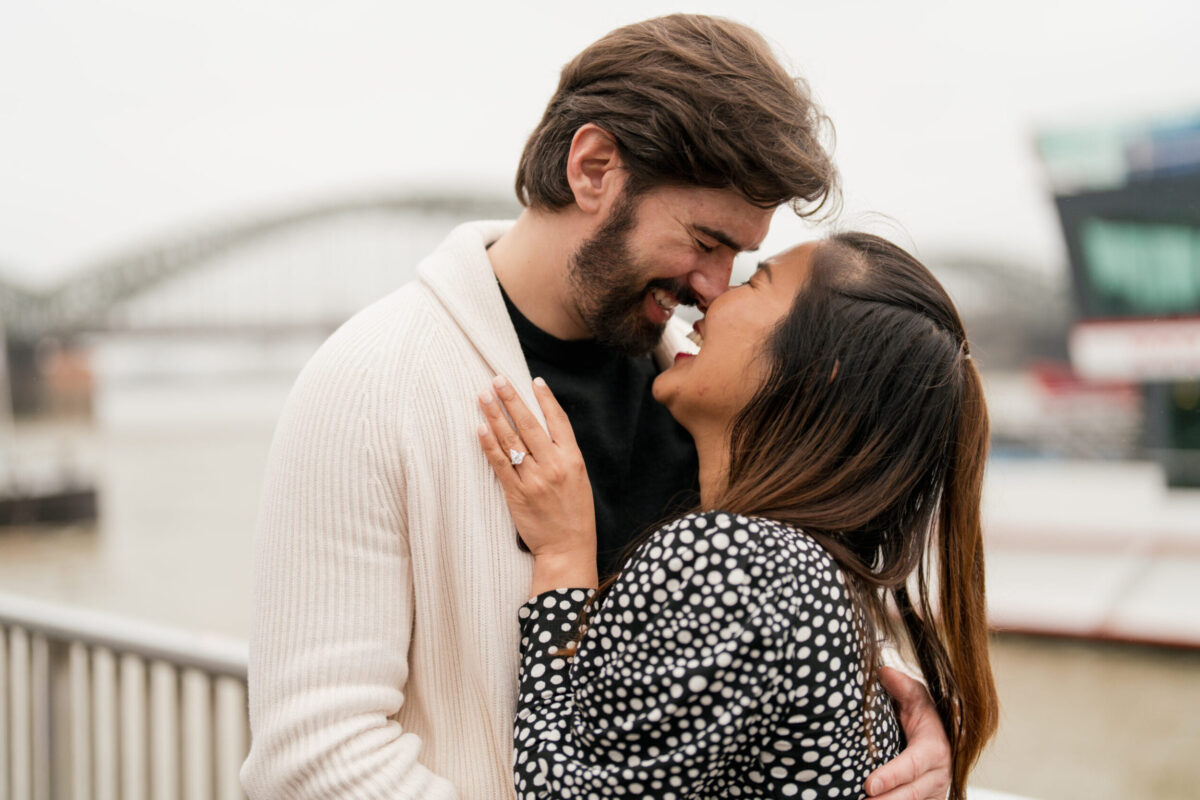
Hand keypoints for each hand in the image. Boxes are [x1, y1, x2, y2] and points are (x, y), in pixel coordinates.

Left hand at [477, 376, 597, 592]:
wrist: (568, 549)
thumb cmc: (575, 514)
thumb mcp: (579, 479)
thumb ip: (564, 455)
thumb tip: (545, 430)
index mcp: (573, 459)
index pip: (558, 421)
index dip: (545, 399)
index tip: (533, 381)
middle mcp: (554, 466)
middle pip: (530, 425)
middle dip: (512, 399)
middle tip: (498, 379)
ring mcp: (534, 479)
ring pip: (512, 441)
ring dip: (495, 416)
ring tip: (483, 396)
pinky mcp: (517, 494)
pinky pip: (499, 464)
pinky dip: (489, 444)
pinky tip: (480, 428)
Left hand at [865, 667, 950, 799]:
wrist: (941, 738)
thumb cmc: (925, 718)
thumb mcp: (917, 698)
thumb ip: (902, 687)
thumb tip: (884, 671)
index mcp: (934, 748)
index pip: (912, 765)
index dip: (891, 776)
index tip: (869, 785)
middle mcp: (937, 774)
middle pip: (911, 793)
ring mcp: (933, 791)